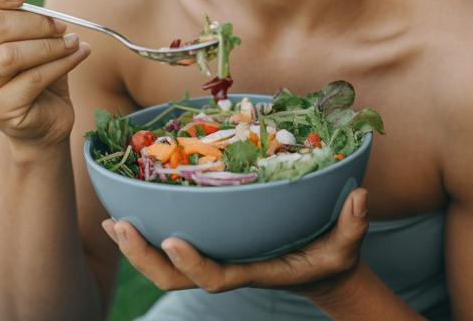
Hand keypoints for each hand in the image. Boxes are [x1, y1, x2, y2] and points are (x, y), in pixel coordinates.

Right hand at [0, 0, 91, 145]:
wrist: (42, 116)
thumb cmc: (27, 65)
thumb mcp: (16, 29)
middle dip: (35, 20)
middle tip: (61, 23)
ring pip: (11, 55)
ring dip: (50, 43)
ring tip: (72, 40)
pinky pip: (33, 78)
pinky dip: (62, 62)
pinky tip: (79, 54)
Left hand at [102, 188, 369, 298]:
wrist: (318, 266)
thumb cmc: (330, 254)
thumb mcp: (347, 244)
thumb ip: (353, 224)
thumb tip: (360, 196)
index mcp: (254, 270)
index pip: (218, 277)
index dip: (194, 264)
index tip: (174, 242)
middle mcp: (227, 267)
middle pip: (175, 277)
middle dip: (144, 256)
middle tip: (121, 227)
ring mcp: (214, 256)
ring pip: (164, 265)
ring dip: (136, 245)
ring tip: (112, 221)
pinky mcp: (208, 243)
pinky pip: (168, 243)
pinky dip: (146, 229)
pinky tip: (122, 210)